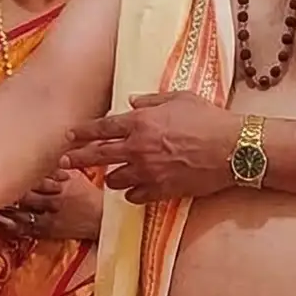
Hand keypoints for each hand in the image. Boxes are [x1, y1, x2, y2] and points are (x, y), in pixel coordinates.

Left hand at [0, 168, 103, 239]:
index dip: (12, 170)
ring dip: (1, 207)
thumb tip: (47, 147)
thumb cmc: (88, 193)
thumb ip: (58, 162)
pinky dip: (9, 224)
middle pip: (21, 191)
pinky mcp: (45, 229)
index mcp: (58, 180)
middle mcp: (50, 197)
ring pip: (18, 210)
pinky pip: (24, 227)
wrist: (102, 218)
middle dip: (2, 188)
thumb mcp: (75, 173)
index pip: (31, 174)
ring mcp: (46, 215)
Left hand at [61, 91, 242, 204]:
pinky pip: (135, 197)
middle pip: (97, 156)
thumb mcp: (179, 99)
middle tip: (63, 163)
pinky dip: (132, 194)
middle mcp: (138, 148)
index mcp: (140, 122)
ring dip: (110, 178)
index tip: (69, 136)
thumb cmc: (208, 118)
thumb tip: (131, 100)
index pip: (101, 128)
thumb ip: (150, 100)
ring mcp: (148, 171)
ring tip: (111, 177)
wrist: (233, 148)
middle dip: (76, 159)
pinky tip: (134, 191)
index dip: (82, 132)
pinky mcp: (160, 190)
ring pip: (114, 180)